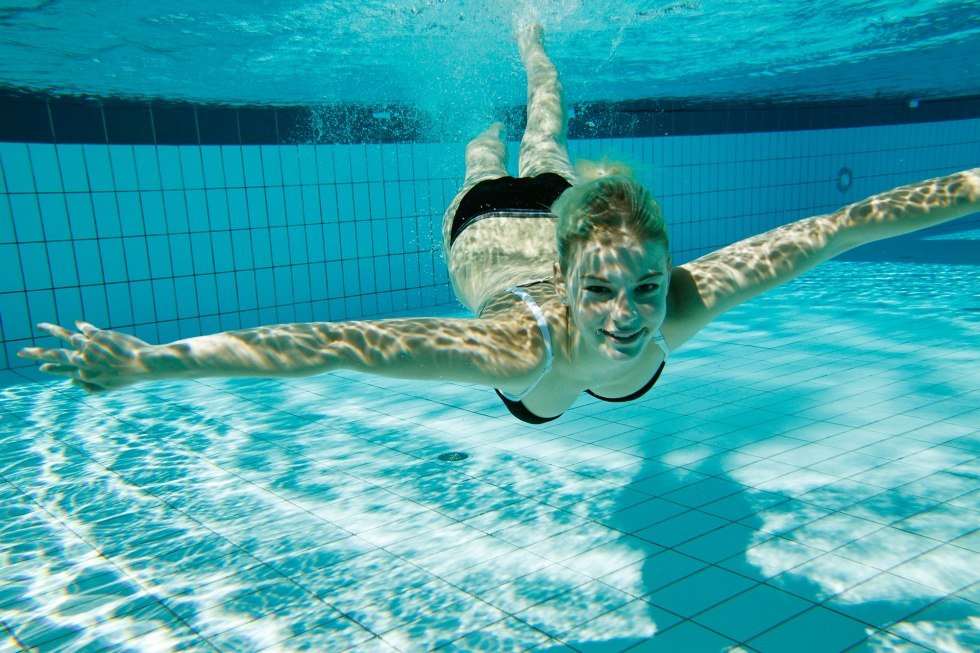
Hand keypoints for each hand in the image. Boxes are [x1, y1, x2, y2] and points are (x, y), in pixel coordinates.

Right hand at [17, 321, 155, 392]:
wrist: (146, 365)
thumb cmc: (130, 376)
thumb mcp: (108, 387)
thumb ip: (88, 386)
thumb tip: (70, 380)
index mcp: (86, 374)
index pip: (62, 370)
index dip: (50, 367)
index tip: (39, 366)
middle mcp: (85, 361)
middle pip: (56, 355)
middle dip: (37, 353)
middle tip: (21, 351)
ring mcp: (92, 347)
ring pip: (67, 337)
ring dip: (52, 331)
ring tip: (41, 325)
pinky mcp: (101, 336)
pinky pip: (88, 330)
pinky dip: (82, 328)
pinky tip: (76, 324)